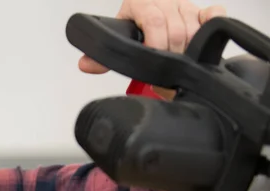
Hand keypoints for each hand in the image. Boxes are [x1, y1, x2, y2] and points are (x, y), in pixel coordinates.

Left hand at [79, 0, 226, 73]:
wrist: (147, 1)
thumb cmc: (134, 21)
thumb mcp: (118, 33)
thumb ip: (102, 53)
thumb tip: (85, 64)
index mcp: (142, 4)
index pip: (153, 20)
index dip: (155, 42)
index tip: (154, 59)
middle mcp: (166, 2)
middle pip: (176, 30)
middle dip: (171, 55)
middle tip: (165, 75)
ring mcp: (184, 5)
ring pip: (193, 28)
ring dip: (188, 50)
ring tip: (178, 66)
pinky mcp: (201, 9)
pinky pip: (213, 14)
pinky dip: (211, 27)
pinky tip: (202, 43)